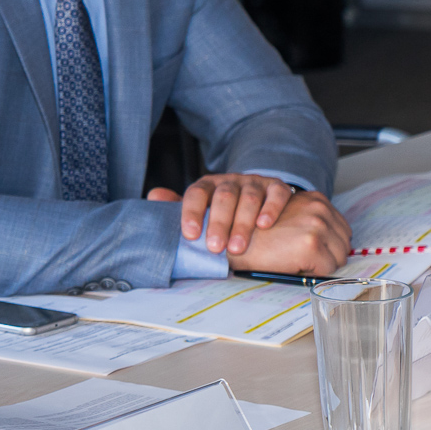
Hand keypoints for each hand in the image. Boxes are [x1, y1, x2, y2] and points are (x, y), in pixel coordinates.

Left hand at [148, 172, 303, 256]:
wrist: (259, 195)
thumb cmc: (222, 208)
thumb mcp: (200, 206)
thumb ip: (179, 205)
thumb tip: (153, 196)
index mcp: (208, 185)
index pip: (196, 193)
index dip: (191, 212)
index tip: (189, 235)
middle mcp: (230, 181)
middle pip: (223, 197)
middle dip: (218, 224)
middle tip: (214, 248)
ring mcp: (254, 183)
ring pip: (249, 198)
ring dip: (242, 223)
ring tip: (237, 248)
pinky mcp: (277, 187)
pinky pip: (276, 194)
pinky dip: (271, 208)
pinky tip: (264, 225)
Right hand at [225, 190, 350, 275]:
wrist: (228, 242)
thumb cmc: (255, 234)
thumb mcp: (288, 216)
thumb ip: (310, 221)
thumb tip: (334, 245)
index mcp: (315, 199)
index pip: (342, 229)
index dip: (328, 245)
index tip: (312, 253)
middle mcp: (319, 208)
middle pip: (344, 243)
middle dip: (327, 256)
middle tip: (303, 260)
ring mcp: (316, 225)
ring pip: (338, 258)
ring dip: (320, 265)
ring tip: (297, 263)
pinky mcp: (310, 245)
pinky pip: (326, 271)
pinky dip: (312, 275)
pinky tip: (292, 267)